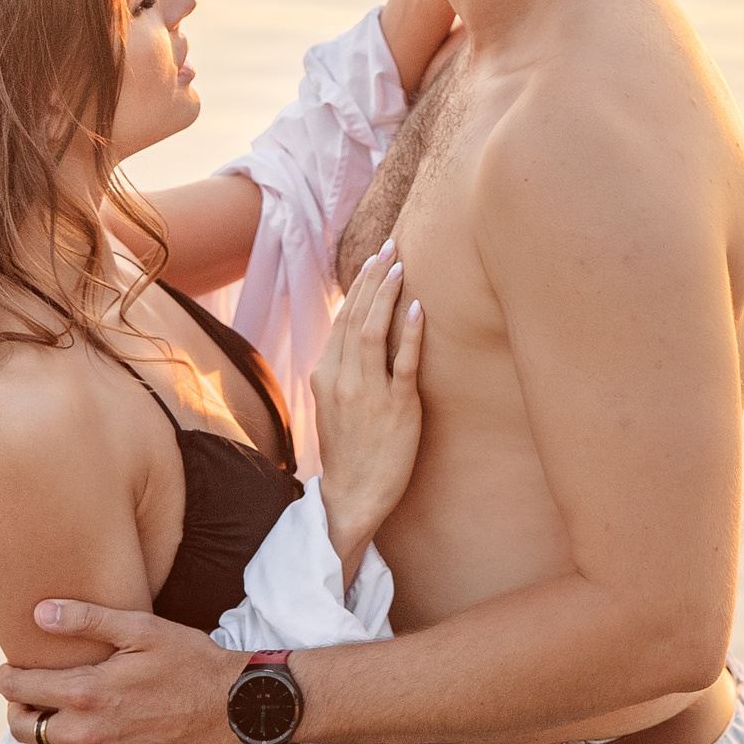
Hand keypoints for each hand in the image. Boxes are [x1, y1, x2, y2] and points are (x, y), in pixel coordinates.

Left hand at [0, 602, 246, 743]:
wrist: (232, 709)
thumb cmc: (191, 663)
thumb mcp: (143, 629)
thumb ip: (88, 620)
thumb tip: (40, 612)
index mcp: (87, 692)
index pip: (20, 689)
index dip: (8, 677)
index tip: (11, 670)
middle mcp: (85, 734)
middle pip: (22, 726)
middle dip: (18, 706)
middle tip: (31, 692)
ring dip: (34, 737)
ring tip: (49, 717)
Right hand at [311, 239, 424, 574]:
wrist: (352, 497)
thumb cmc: (350, 449)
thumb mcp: (335, 404)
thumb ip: (344, 369)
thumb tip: (358, 333)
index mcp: (326, 375)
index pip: (343, 318)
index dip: (360, 286)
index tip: (375, 259)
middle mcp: (342, 379)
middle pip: (356, 316)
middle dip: (373, 278)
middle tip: (389, 247)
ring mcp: (368, 393)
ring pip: (372, 331)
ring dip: (387, 295)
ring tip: (401, 265)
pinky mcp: (396, 408)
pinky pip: (402, 364)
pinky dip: (409, 333)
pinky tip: (418, 309)